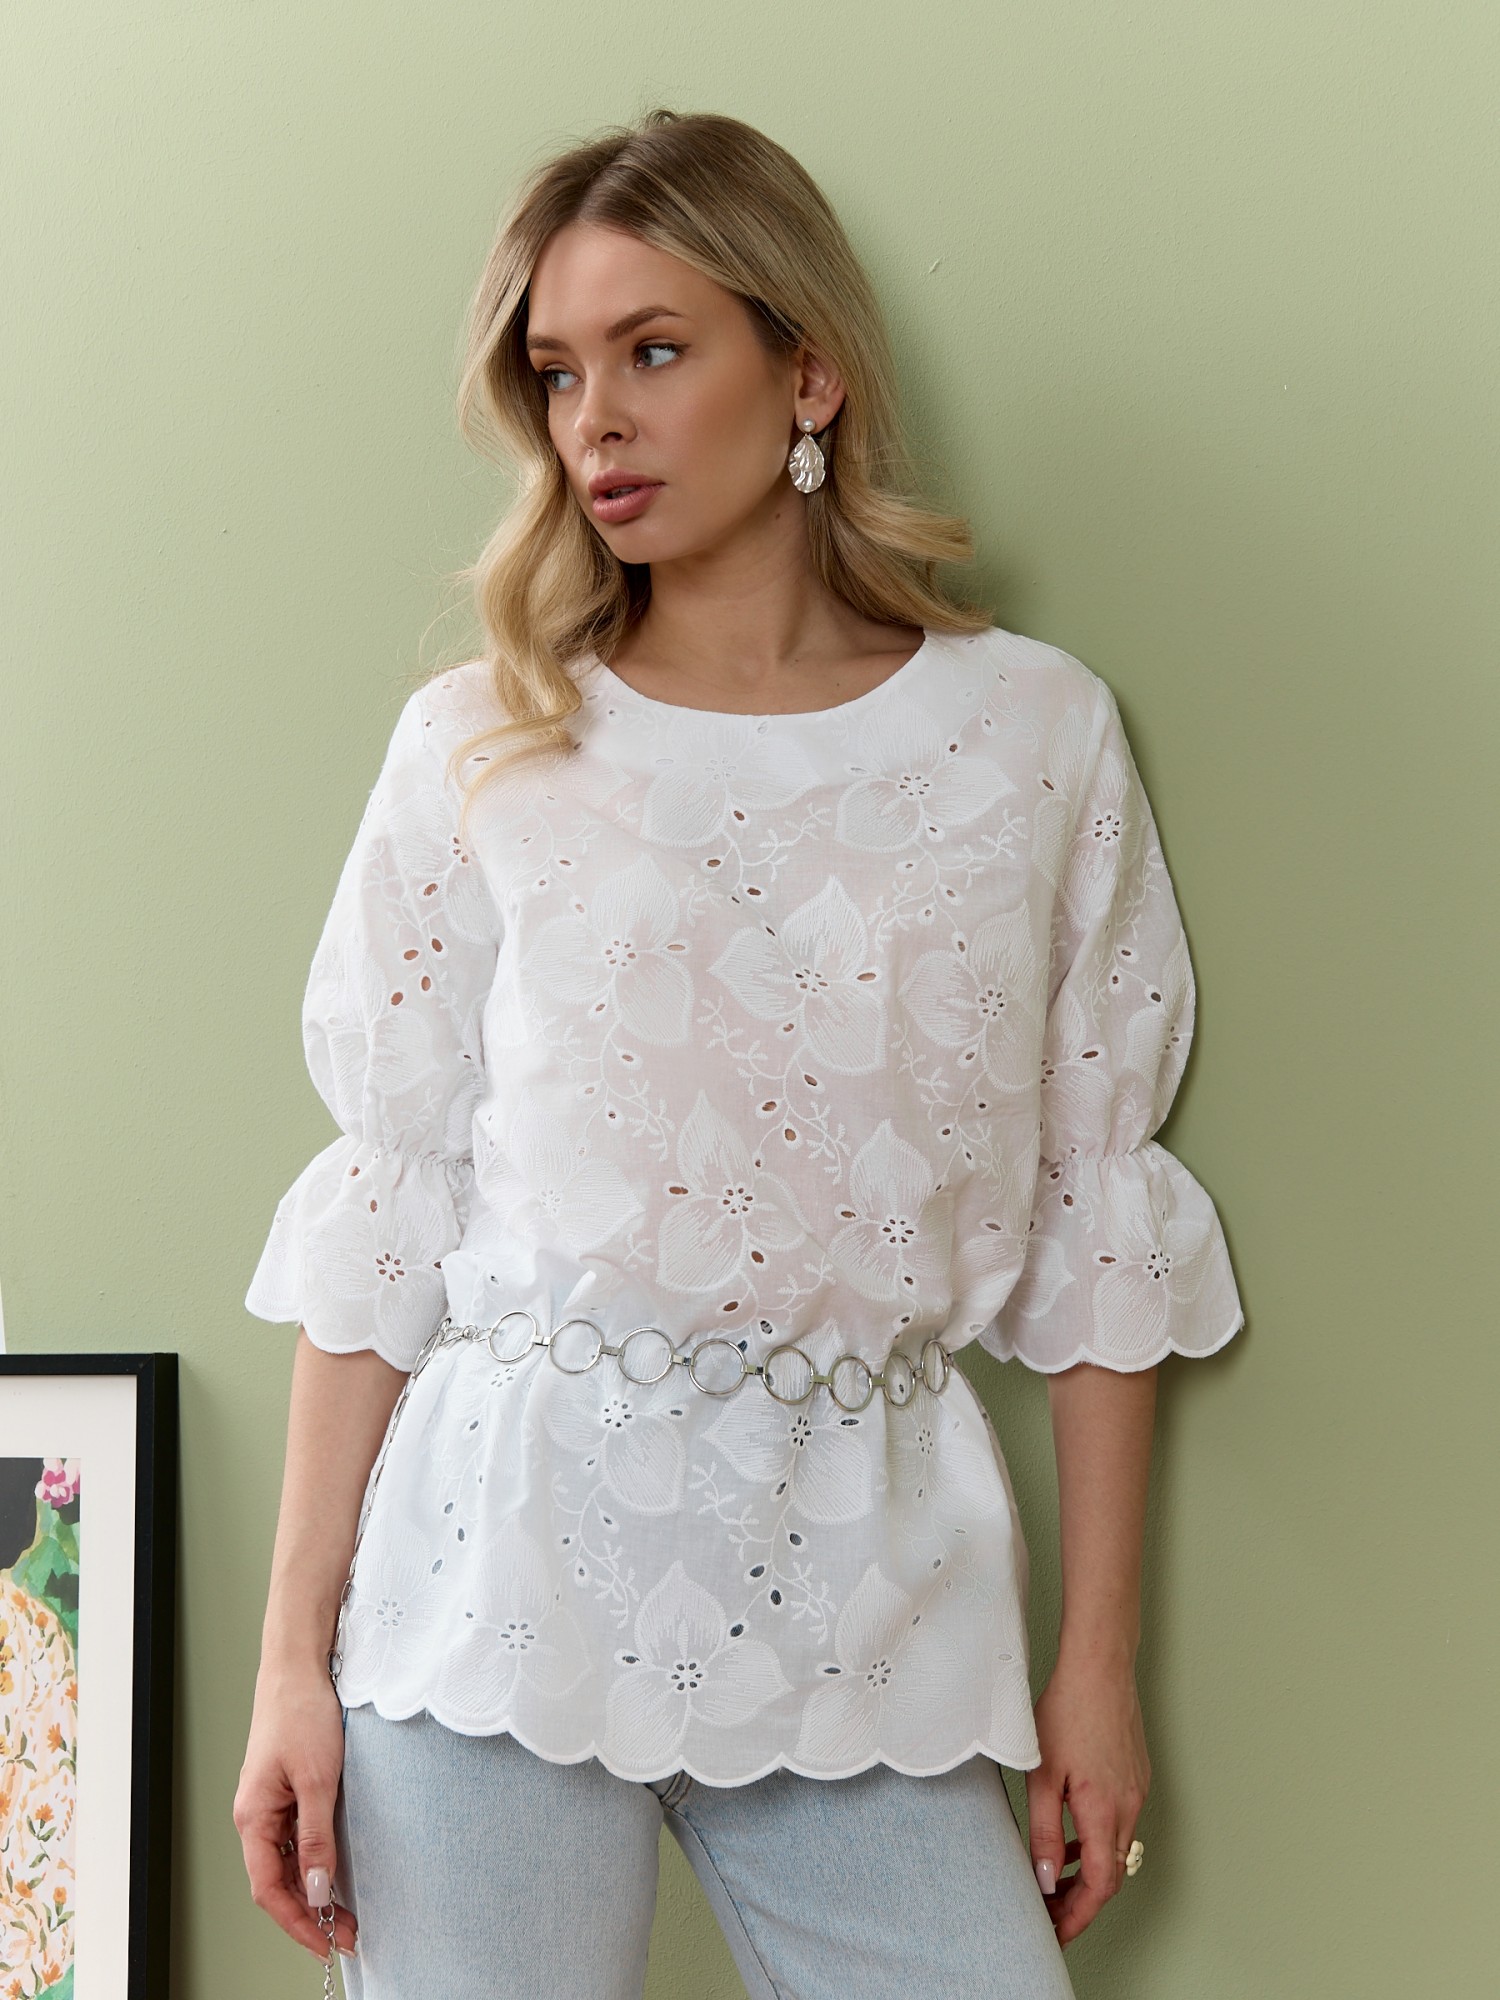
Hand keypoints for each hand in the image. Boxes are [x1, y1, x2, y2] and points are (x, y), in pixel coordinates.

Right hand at [232, 1663, 359, 1961]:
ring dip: (313, 1890)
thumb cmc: (302, 1714)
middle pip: (277, 1881)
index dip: (298, 1923)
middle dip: (309, 1914)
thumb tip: (318, 1889)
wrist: (299, 1668)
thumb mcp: (318, 1780)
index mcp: (253, 1818)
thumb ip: (317, 1837)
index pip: (270, 1889)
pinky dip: (314, 1861)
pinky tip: (335, 1872)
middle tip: (347, 1934)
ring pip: (287, 1863)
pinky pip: (296, 1839)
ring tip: (346, 1913)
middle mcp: (256, 1816)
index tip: (328, 1944)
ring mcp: (271, 1804)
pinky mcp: (287, 1791)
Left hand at [1025, 1650, 1150, 1946]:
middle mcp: (1128, 1806)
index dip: (1077, 1916)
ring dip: (1089, 1871)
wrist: (1100, 1666)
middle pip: (1111, 1874)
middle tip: (1048, 1911)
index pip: (1100, 1886)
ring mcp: (1135, 1790)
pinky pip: (1118, 1822)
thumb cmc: (1068, 1710)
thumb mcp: (1042, 1775)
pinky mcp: (1134, 1775)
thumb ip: (1046, 1831)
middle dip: (1080, 1900)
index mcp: (1105, 1810)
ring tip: (1055, 1878)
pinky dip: (1096, 1840)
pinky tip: (1073, 1833)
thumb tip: (1047, 1878)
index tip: (1055, 1930)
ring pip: (1115, 1849)